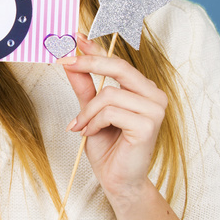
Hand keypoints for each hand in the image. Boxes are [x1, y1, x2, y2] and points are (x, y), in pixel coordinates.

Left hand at [57, 32, 167, 195]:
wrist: (118, 181)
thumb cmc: (109, 148)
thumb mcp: (91, 111)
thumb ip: (85, 86)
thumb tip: (71, 60)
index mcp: (143, 89)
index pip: (118, 61)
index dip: (95, 48)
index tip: (73, 37)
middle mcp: (154, 95)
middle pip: (119, 67)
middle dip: (88, 63)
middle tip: (65, 62)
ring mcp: (155, 109)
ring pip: (109, 94)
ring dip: (88, 112)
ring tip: (81, 127)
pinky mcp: (149, 125)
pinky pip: (111, 112)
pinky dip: (94, 122)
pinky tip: (91, 134)